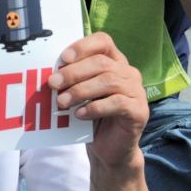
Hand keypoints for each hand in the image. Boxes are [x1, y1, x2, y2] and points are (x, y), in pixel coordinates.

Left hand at [50, 32, 148, 170]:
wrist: (109, 149)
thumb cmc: (91, 115)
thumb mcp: (80, 92)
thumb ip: (72, 78)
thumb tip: (51, 71)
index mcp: (114, 61)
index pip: (102, 41)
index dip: (83, 46)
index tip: (63, 58)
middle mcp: (128, 72)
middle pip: (101, 63)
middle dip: (73, 72)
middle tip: (53, 83)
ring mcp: (137, 91)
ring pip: (108, 82)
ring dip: (80, 90)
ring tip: (62, 101)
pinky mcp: (139, 111)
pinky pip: (117, 104)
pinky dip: (95, 108)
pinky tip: (79, 114)